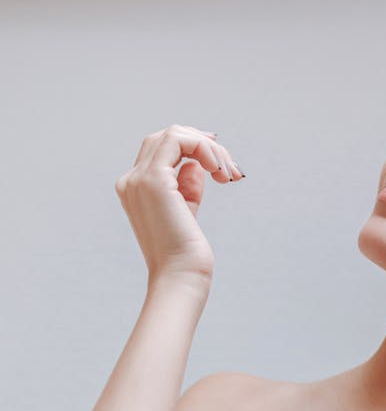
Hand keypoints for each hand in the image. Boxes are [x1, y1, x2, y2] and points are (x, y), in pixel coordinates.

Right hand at [114, 125, 244, 286]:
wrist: (180, 276)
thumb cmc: (186, 253)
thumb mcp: (188, 210)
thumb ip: (188, 184)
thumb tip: (197, 163)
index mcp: (134, 188)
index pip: (160, 149)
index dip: (192, 146)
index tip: (220, 162)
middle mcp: (131, 180)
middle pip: (166, 137)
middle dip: (204, 144)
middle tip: (230, 169)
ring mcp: (138, 179)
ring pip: (174, 134)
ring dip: (209, 148)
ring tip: (228, 174)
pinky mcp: (154, 180)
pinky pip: (179, 141)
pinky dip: (205, 149)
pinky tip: (219, 171)